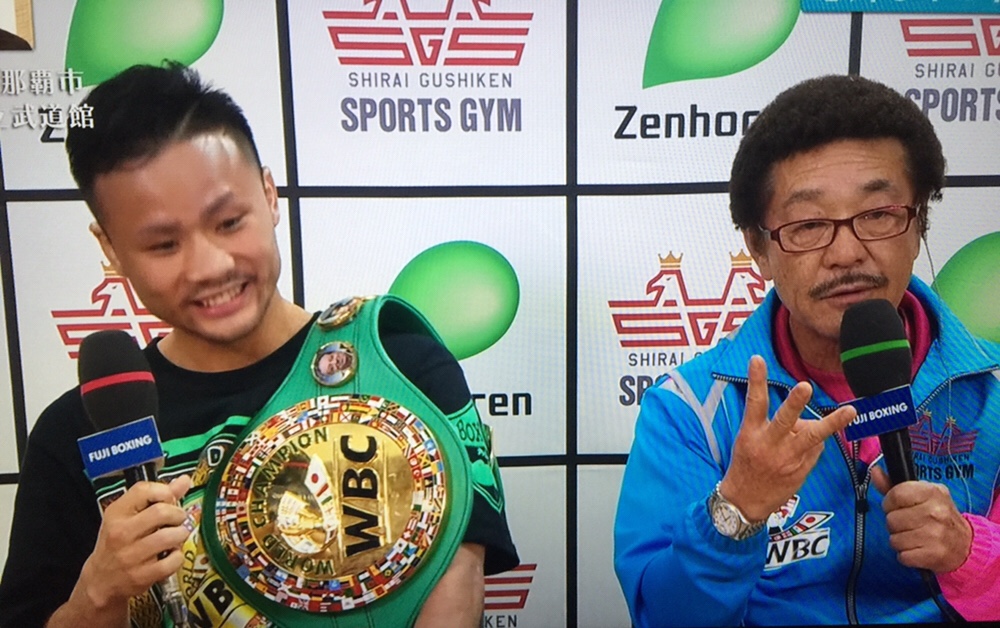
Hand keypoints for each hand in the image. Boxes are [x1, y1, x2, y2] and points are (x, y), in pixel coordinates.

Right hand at [76, 476, 191, 611]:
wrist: (100, 580)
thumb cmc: (117, 542)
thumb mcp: (128, 516)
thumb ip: (157, 497)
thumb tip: (185, 480)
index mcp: (117, 513)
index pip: (145, 490)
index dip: (165, 492)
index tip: (169, 500)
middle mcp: (121, 533)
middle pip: (162, 512)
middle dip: (178, 514)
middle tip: (177, 520)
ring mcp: (131, 556)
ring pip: (171, 536)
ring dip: (180, 534)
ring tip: (175, 537)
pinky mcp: (142, 575)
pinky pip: (174, 561)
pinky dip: (178, 556)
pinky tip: (170, 555)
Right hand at [720, 356, 856, 521]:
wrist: (744, 502)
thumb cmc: (745, 466)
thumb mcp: (746, 441)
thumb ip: (770, 426)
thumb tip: (801, 418)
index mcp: (751, 434)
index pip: (754, 402)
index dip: (756, 380)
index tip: (757, 360)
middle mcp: (769, 445)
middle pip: (784, 419)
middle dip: (795, 403)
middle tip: (804, 387)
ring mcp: (787, 459)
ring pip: (812, 438)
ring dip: (832, 423)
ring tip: (850, 411)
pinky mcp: (800, 471)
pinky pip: (815, 451)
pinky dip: (814, 444)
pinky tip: (806, 447)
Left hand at [875, 470, 972, 573]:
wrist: (966, 545)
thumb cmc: (939, 517)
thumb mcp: (922, 496)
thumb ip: (894, 485)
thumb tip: (875, 471)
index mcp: (932, 492)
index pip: (895, 495)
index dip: (890, 503)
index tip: (899, 507)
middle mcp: (935, 512)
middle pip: (891, 519)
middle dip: (896, 524)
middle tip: (911, 525)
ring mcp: (936, 535)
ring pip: (894, 539)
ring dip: (900, 541)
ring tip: (915, 537)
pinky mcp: (934, 555)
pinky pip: (902, 556)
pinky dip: (906, 555)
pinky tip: (918, 549)